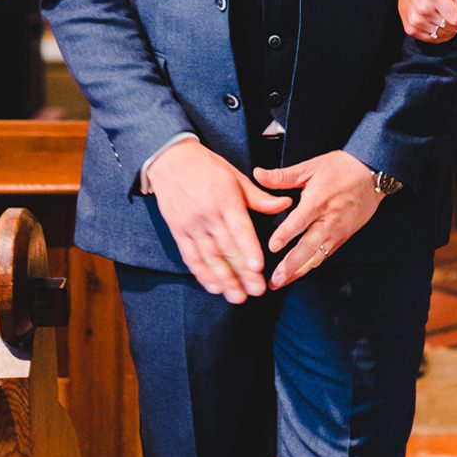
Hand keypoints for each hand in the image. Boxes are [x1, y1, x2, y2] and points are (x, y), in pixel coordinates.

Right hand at [145, 140, 291, 304]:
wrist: (171, 160)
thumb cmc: (208, 167)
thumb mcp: (236, 176)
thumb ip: (260, 196)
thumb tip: (285, 204)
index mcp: (225, 199)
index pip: (239, 228)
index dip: (248, 249)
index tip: (257, 267)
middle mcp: (207, 214)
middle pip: (226, 248)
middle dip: (242, 272)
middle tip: (256, 290)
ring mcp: (191, 225)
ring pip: (209, 257)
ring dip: (223, 279)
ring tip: (237, 296)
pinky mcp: (178, 232)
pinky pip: (190, 257)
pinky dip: (202, 273)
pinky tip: (214, 286)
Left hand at [254, 151, 386, 289]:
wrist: (371, 175)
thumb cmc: (342, 169)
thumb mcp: (310, 167)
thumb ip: (283, 175)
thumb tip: (258, 174)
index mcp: (318, 201)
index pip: (300, 221)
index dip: (286, 235)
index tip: (272, 247)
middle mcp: (328, 220)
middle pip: (309, 247)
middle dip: (291, 265)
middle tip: (276, 279)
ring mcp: (337, 232)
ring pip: (317, 257)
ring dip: (299, 271)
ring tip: (282, 282)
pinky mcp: (343, 237)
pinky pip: (326, 255)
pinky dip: (312, 266)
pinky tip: (299, 273)